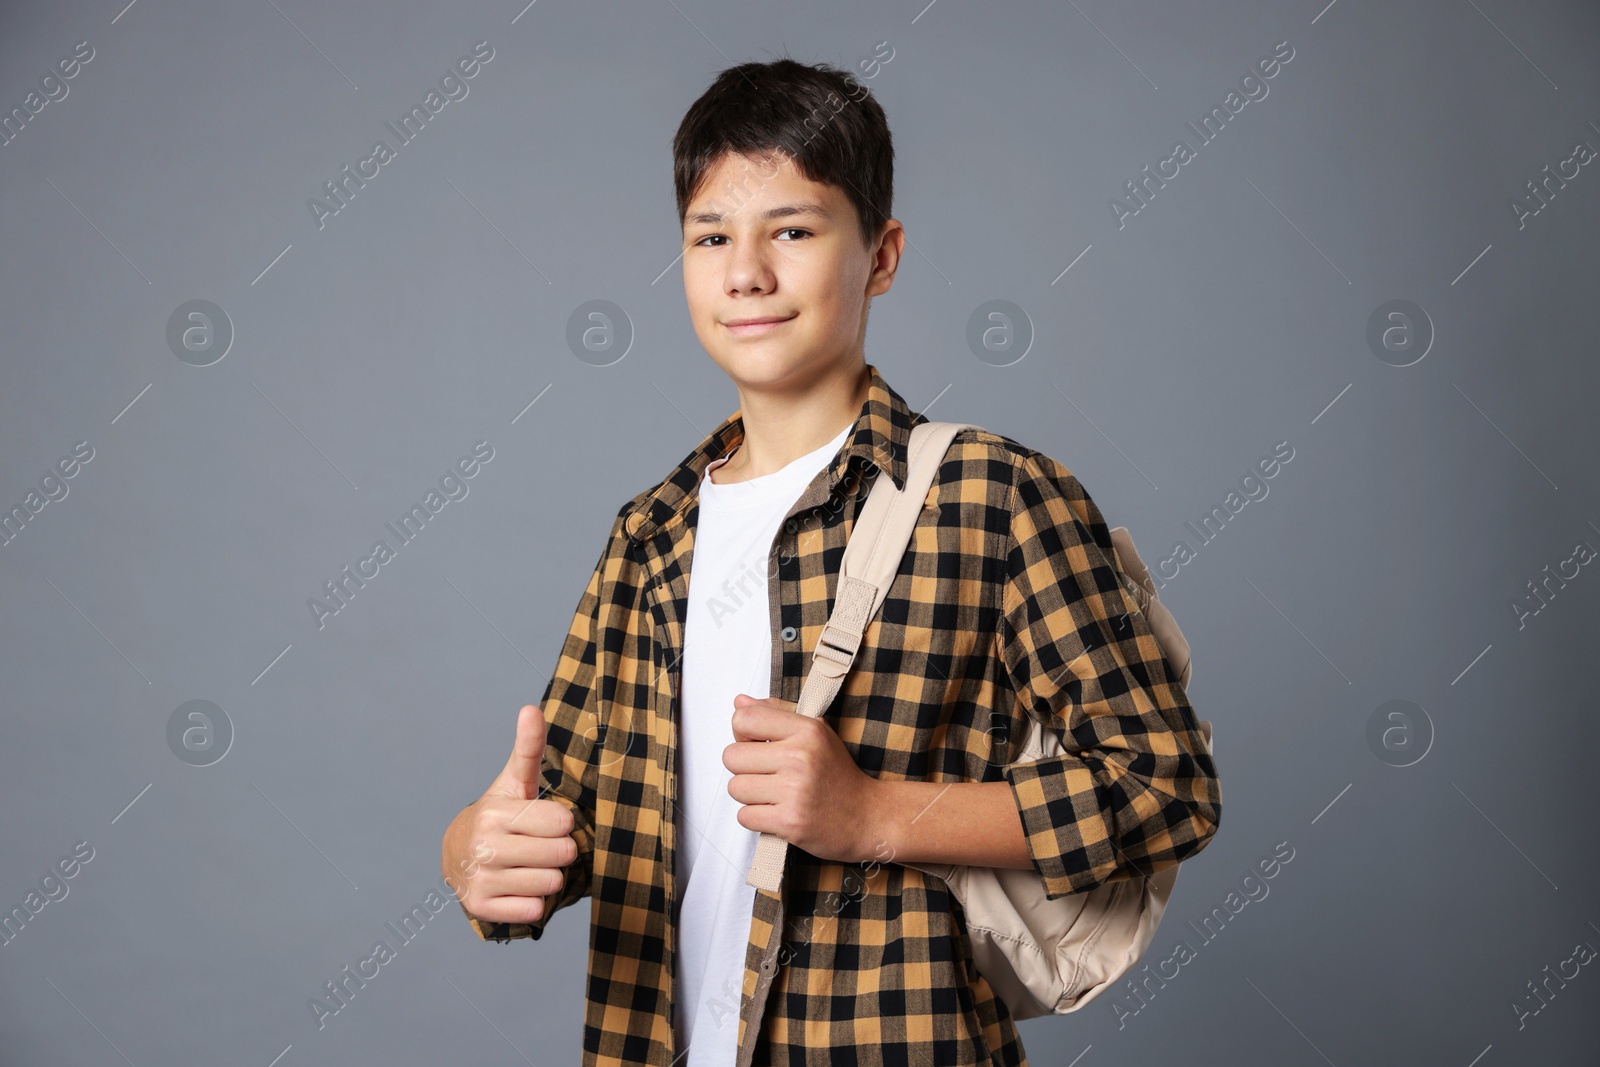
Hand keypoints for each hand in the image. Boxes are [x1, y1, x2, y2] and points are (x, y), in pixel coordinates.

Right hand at [442, 703, 579, 924]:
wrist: (456, 856)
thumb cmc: (499, 817)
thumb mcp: (512, 783)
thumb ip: (527, 748)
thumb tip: (530, 708)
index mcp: (495, 813)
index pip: (563, 823)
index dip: (561, 824)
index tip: (544, 823)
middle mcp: (484, 847)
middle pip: (561, 855)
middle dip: (559, 852)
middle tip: (539, 846)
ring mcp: (480, 880)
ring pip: (551, 884)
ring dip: (549, 878)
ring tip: (529, 866)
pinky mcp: (481, 909)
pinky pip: (535, 911)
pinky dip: (534, 902)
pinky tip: (518, 887)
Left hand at [723, 693, 878, 863]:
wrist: (866, 817)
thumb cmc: (837, 773)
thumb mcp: (815, 732)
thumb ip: (776, 713)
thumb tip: (739, 702)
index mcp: (807, 730)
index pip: (743, 720)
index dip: (742, 734)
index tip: (757, 745)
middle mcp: (800, 757)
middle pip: (732, 756)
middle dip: (744, 768)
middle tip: (767, 774)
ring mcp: (795, 791)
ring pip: (735, 788)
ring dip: (750, 795)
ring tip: (774, 794)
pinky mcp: (790, 822)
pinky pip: (744, 816)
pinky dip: (756, 817)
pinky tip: (777, 812)